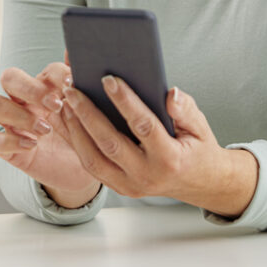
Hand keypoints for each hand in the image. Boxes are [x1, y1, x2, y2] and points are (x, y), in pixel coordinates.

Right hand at [0, 63, 100, 206]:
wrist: (80, 172)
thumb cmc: (81, 136)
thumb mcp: (87, 112)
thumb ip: (83, 84)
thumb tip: (79, 52)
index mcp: (46, 87)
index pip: (43, 69)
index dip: (56, 75)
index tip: (72, 85)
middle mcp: (24, 101)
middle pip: (10, 78)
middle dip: (31, 88)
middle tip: (55, 105)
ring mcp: (12, 123)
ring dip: (19, 115)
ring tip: (45, 129)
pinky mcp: (7, 148)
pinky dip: (10, 141)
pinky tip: (32, 145)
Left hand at [60, 77, 257, 217]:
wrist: (199, 183)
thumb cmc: (197, 148)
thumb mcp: (200, 126)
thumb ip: (185, 109)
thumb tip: (169, 94)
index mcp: (169, 159)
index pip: (143, 126)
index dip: (125, 101)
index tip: (108, 79)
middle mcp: (147, 176)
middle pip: (110, 143)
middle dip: (88, 114)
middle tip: (73, 88)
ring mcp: (130, 185)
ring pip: (93, 159)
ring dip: (75, 129)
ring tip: (65, 102)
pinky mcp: (119, 187)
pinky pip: (91, 167)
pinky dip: (77, 143)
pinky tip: (69, 121)